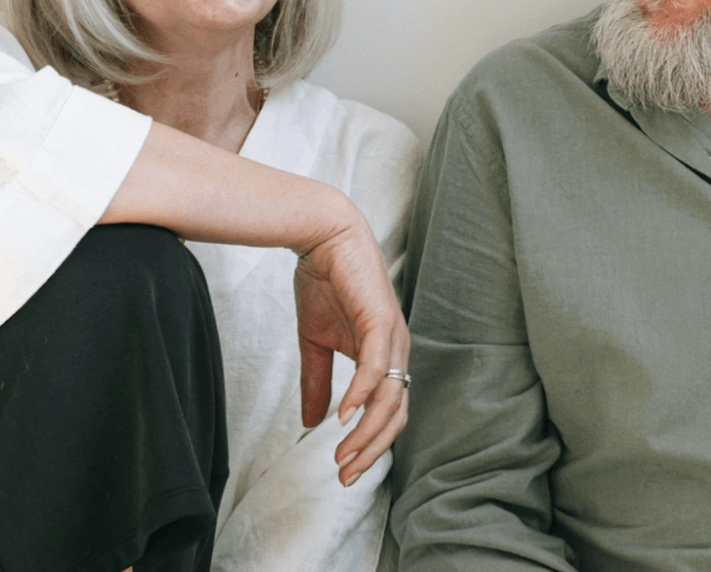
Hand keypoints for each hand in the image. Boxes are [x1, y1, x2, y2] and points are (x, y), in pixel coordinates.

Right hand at [293, 202, 410, 486]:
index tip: (343, 471)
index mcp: (385, 355)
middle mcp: (396, 349)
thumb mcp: (315, 342)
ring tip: (342, 455)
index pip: (388, 413)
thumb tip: (313, 423)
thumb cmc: (323, 282)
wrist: (321, 235)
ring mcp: (392, 335)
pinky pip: (377, 367)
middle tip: (344, 475)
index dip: (369, 445)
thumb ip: (318, 382)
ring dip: (366, 433)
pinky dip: (362, 396)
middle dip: (371, 450)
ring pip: (390, 398)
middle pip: (396, 414)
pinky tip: (343, 418)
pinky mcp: (380, 320)